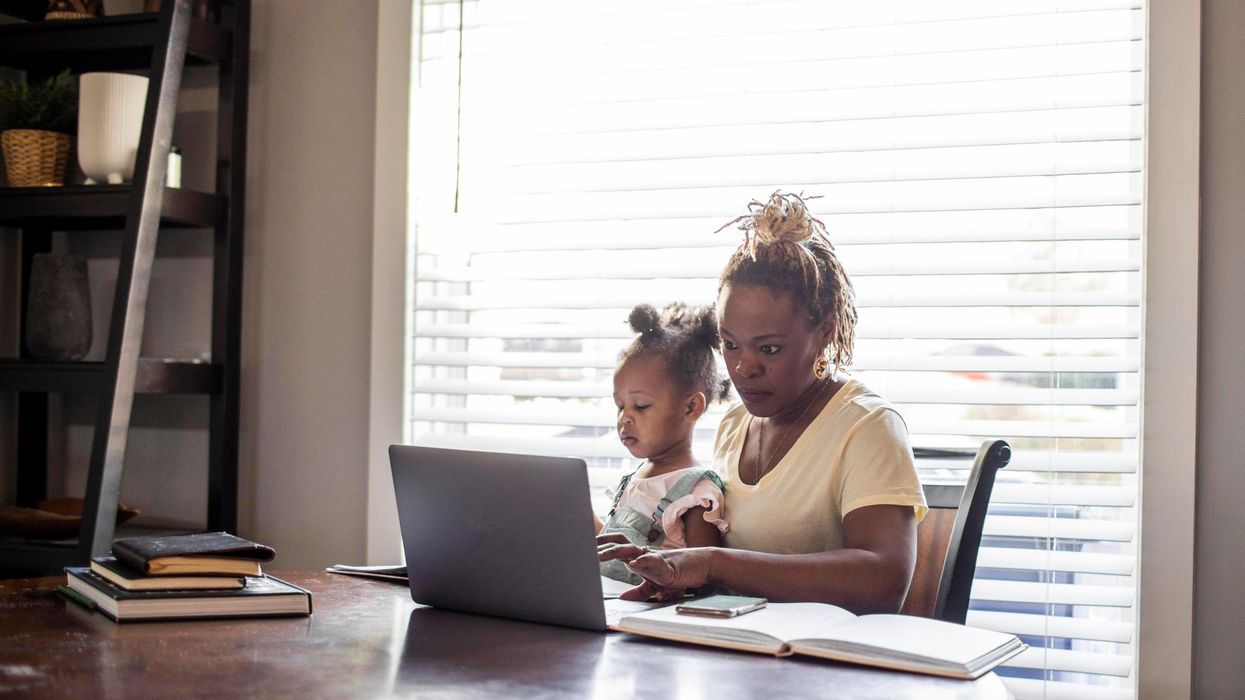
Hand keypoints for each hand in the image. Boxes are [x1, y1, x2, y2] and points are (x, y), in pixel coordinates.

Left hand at [596, 533, 712, 601]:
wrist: (701, 568)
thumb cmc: (678, 575)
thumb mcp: (654, 588)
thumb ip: (638, 592)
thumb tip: (622, 598)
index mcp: (639, 560)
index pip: (617, 547)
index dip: (602, 546)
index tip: (586, 547)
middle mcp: (644, 555)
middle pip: (619, 544)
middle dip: (601, 545)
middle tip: (585, 546)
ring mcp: (654, 558)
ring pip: (630, 551)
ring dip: (614, 552)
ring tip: (599, 556)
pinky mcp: (666, 565)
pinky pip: (652, 561)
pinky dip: (642, 562)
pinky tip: (632, 564)